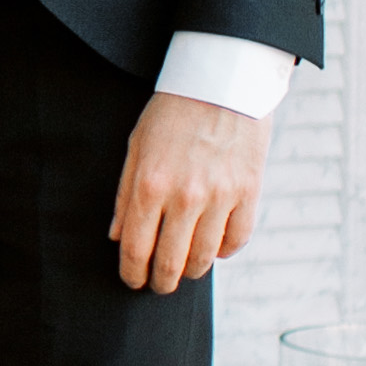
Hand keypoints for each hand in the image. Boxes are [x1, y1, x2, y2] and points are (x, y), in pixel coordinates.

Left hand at [109, 93, 273, 292]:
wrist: (221, 81)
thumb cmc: (172, 112)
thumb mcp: (137, 146)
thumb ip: (124, 194)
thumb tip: (117, 236)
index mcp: (150, 184)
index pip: (135, 248)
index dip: (131, 272)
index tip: (132, 280)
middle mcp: (185, 196)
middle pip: (169, 262)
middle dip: (159, 282)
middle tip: (157, 285)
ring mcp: (220, 196)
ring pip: (204, 258)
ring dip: (190, 271)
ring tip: (184, 268)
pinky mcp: (249, 192)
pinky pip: (237, 240)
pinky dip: (224, 251)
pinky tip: (214, 246)